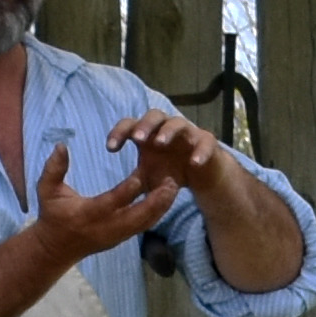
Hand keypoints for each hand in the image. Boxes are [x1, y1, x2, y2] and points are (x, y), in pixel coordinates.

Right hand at [30, 135, 186, 266]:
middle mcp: (106, 228)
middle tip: (172, 183)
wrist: (56, 248)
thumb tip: (61, 145)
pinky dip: (157, 213)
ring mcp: (116, 236)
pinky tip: (167, 199)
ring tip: (174, 188)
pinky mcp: (122, 239)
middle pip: (136, 217)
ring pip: (144, 223)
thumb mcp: (47, 190)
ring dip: (161, 207)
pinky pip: (143, 227)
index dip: (127, 190)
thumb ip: (54, 169)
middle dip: (155, 201)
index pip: (111, 202)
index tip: (141, 174)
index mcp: (88, 215)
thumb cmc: (52, 214)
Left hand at [107, 105, 235, 209]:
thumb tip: (108, 200)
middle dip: (145, 125)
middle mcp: (166, 127)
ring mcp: (188, 132)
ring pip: (178, 123)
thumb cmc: (170, 171)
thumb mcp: (147, 180)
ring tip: (160, 143)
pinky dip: (200, 151)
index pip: (131, 124)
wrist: (201, 174)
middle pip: (154, 115)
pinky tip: (194, 163)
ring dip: (168, 131)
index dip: (119, 132)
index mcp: (149, 133)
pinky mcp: (207, 142)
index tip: (110, 148)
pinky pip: (204, 142)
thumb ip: (131, 184)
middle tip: (137, 138)